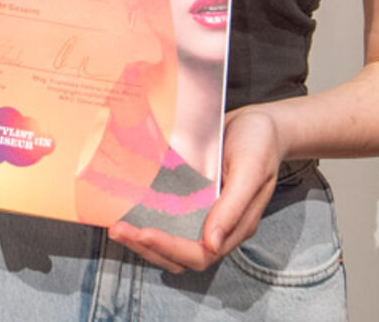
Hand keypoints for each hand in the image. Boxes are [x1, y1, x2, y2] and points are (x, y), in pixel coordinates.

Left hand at [107, 107, 283, 273]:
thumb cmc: (260, 143)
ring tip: (117, 226)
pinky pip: (169, 219)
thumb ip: (233, 207)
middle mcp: (218, 227)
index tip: (143, 232)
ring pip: (170, 242)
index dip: (170, 248)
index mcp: (236, 226)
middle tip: (118, 230)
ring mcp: (204, 215)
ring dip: (143, 240)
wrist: (261, 121)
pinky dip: (147, 220)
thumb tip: (211, 244)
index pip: (200, 254)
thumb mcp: (251, 169)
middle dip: (147, 247)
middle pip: (179, 256)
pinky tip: (128, 208)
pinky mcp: (193, 199)